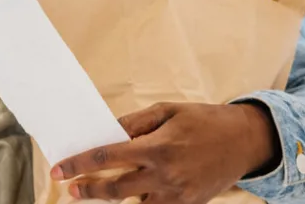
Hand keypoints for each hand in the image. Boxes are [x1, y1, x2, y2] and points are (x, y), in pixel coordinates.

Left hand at [52, 102, 278, 203]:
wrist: (245, 142)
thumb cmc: (205, 121)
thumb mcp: (169, 111)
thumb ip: (135, 123)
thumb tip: (108, 133)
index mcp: (157, 146)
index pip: (107, 157)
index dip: (79, 165)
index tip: (59, 170)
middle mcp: (165, 174)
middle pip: (115, 189)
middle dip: (88, 190)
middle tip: (71, 190)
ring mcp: (176, 194)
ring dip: (113, 200)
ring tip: (96, 194)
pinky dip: (141, 203)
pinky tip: (131, 196)